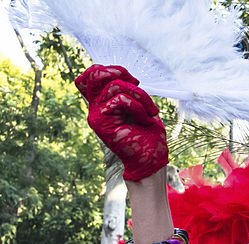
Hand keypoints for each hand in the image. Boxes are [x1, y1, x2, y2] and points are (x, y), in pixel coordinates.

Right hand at [75, 64, 168, 180]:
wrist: (151, 161)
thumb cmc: (149, 136)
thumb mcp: (140, 106)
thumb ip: (127, 91)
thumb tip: (123, 75)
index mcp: (103, 102)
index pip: (89, 75)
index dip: (109, 69)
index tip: (130, 80)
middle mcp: (95, 107)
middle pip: (94, 73)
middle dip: (120, 72)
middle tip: (137, 84)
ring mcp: (96, 115)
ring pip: (113, 85)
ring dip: (139, 95)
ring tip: (150, 111)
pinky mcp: (101, 123)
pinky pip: (119, 99)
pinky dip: (138, 106)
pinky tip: (145, 119)